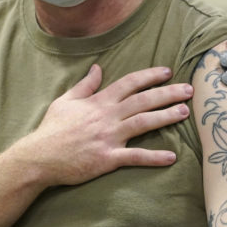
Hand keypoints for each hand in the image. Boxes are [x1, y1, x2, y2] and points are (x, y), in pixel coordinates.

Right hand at [12, 65, 192, 186]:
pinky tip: (171, 157)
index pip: (129, 83)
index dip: (149, 76)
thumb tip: (98, 67)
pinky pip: (134, 156)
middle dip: (167, 93)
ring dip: (166, 117)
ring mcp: (109, 137)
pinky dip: (153, 157)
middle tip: (189, 90)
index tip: (168, 72)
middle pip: (143, 100)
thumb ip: (85, 85)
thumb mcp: (65, 101)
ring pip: (143, 122)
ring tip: (185, 112)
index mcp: (98, 102)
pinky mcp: (107, 158)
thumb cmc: (51, 130)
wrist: (38, 158)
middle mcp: (107, 116)